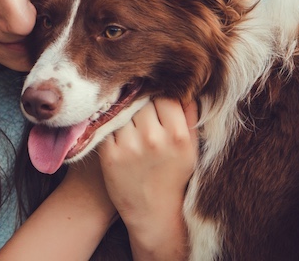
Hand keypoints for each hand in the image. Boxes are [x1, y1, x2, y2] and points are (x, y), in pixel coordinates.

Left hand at [97, 97, 198, 259]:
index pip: (166, 96)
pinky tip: (119, 134)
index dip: (162, 96)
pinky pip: (108, 125)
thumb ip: (189, 115)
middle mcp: (154, 139)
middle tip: (143, 112)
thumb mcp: (190, 148)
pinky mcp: (109, 154)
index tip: (158, 100)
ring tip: (132, 123)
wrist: (152, 213)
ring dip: (126, 112)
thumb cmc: (173, 176)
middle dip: (143, 103)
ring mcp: (130, 146)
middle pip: (143, 100)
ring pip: (124, 109)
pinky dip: (112, 126)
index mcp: (178, 136)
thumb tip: (186, 85)